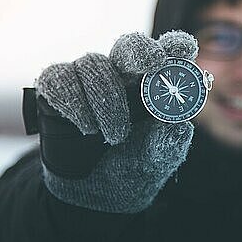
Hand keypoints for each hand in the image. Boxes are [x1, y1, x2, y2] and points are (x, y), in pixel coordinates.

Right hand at [34, 30, 198, 212]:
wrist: (90, 196)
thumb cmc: (130, 169)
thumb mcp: (154, 163)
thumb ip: (168, 144)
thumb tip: (179, 125)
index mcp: (154, 87)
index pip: (168, 57)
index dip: (176, 46)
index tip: (184, 48)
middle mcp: (122, 75)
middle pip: (129, 46)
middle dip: (140, 50)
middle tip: (153, 63)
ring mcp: (87, 78)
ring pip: (93, 64)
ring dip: (106, 99)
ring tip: (115, 136)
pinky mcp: (57, 87)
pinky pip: (60, 78)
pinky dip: (74, 102)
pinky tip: (86, 127)